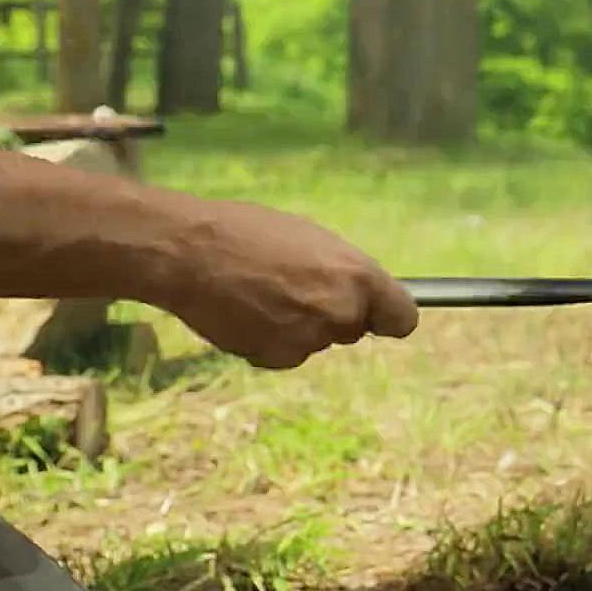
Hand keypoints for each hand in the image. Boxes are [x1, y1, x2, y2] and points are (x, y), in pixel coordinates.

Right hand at [157, 198, 418, 368]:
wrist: (189, 253)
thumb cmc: (248, 232)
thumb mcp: (312, 239)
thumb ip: (343, 272)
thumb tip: (360, 295)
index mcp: (357, 277)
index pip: (402, 319)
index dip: (388, 316)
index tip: (379, 316)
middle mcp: (341, 312)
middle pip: (355, 329)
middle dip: (335, 314)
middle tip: (296, 287)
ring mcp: (309, 339)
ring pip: (317, 340)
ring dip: (299, 326)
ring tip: (263, 292)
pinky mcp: (277, 358)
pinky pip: (285, 354)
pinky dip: (271, 340)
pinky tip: (246, 311)